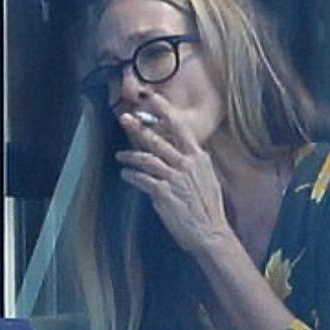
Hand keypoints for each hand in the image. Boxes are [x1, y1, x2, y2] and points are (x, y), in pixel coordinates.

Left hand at [115, 93, 231, 256]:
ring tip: (119, 156)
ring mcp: (174, 178)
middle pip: (157, 139)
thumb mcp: (208, 178)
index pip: (179, 126)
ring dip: (130, 155)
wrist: (210, 233)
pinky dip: (131, 175)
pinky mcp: (163, 193)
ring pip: (146, 158)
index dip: (163, 110)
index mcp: (198, 157)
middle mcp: (186, 163)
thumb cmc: (209, 208)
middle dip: (138, 127)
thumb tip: (187, 151)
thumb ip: (196, 162)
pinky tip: (125, 174)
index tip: (149, 97)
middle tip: (124, 118)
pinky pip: (141, 179)